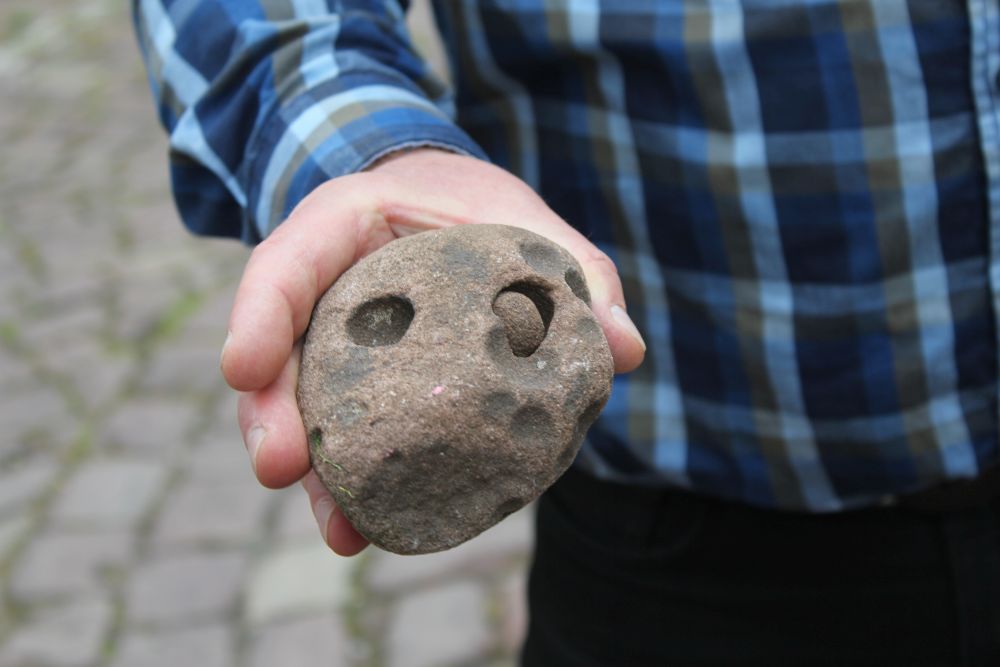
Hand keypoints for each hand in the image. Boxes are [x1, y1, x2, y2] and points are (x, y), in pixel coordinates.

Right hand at [222, 149, 646, 555]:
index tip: (242, 370)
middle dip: (270, 414)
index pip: (285, 265)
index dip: (258, 317)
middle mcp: (325, 291)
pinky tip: (378, 526)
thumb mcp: (525, 221)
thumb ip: (577, 273)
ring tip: (340, 530)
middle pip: (277, 353)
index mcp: (344, 228)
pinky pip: (348, 430)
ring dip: (315, 473)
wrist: (448, 214)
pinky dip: (359, 478)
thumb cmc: (476, 210)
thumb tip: (625, 349)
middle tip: (280, 469)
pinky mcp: (356, 385)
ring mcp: (332, 343)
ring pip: (304, 407)